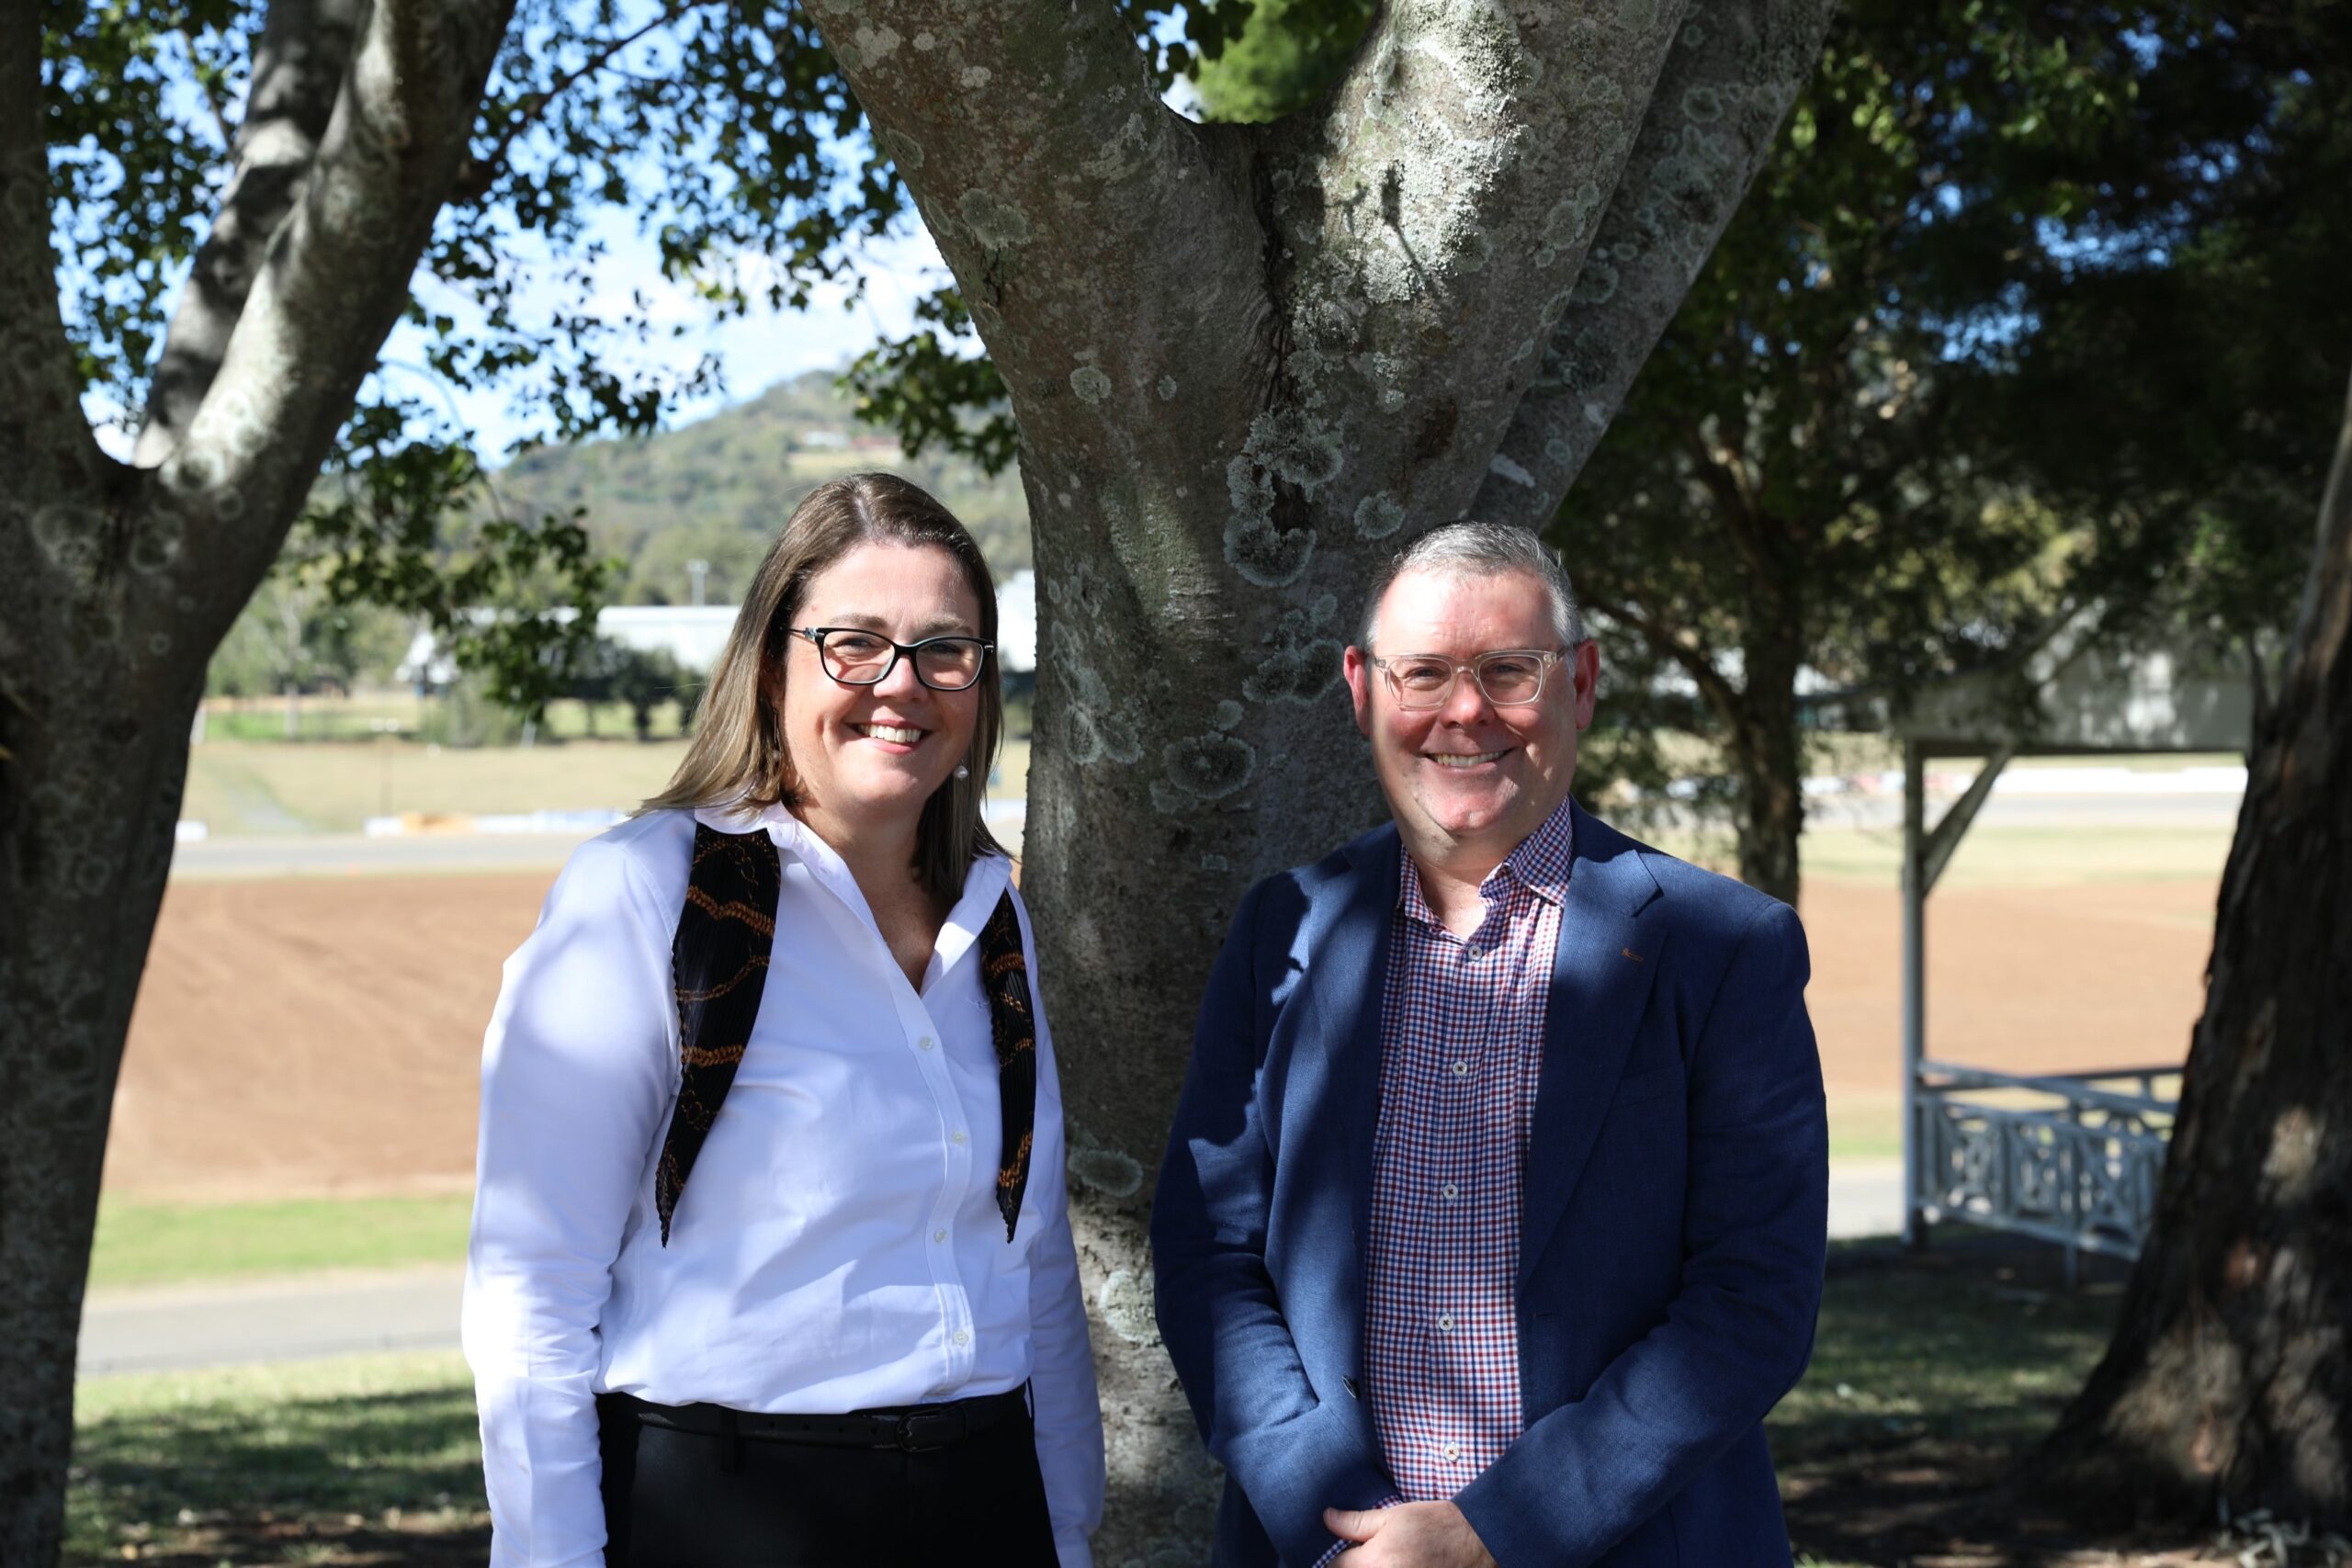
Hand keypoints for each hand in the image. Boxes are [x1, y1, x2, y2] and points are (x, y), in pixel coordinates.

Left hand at [1322, 1501, 1496, 1566]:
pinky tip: (1400, 1566)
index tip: (1345, 1554)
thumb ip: (1356, 1522)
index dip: (1336, 1560)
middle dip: (1353, 1567)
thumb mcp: (1394, 1516)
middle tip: (1365, 1558)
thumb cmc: (1436, 1525)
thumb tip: (1326, 1518)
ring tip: (1386, 1561)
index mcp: (1373, 1562)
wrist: (1478, 1543)